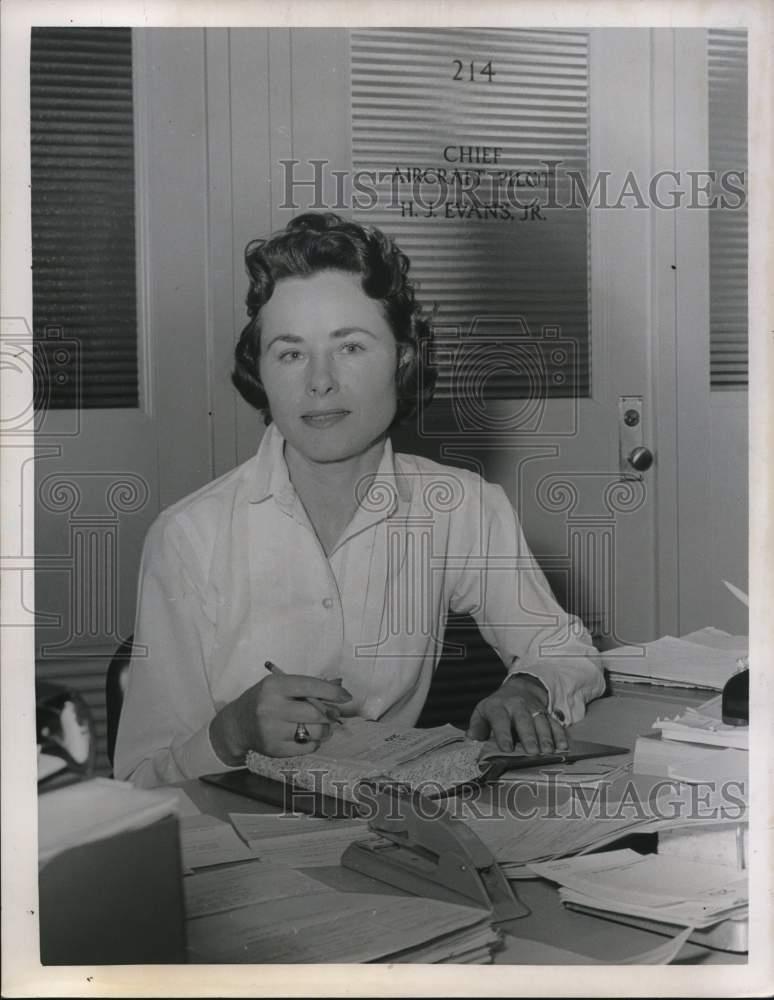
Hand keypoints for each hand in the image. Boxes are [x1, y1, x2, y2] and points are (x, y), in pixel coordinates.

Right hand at [210, 673, 351, 763]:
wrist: (237, 724)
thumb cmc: (263, 700)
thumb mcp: (279, 685)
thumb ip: (305, 688)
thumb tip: (338, 693)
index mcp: (274, 686)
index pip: (310, 686)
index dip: (332, 692)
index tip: (346, 697)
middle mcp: (271, 708)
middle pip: (315, 713)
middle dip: (330, 714)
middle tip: (333, 714)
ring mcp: (272, 731)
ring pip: (314, 732)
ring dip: (325, 730)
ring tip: (321, 726)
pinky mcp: (275, 750)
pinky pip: (307, 747)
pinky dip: (314, 742)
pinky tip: (307, 736)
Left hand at [466, 673, 567, 753]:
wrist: (519, 688)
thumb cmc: (497, 707)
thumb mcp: (482, 713)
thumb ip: (476, 728)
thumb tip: (471, 742)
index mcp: (498, 707)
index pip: (500, 719)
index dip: (503, 734)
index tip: (506, 748)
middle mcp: (517, 706)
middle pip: (524, 720)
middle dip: (529, 736)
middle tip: (532, 752)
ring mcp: (534, 709)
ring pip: (541, 722)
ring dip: (546, 737)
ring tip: (548, 752)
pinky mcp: (546, 713)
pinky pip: (554, 723)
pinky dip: (559, 735)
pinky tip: (563, 746)